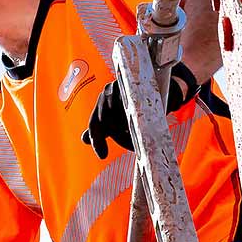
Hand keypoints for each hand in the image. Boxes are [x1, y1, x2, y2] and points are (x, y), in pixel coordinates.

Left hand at [81, 63, 198, 157]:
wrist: (158, 85)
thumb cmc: (134, 105)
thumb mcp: (116, 117)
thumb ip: (101, 128)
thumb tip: (83, 139)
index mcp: (103, 100)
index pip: (95, 123)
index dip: (97, 140)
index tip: (103, 156)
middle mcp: (110, 91)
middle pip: (108, 120)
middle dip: (119, 137)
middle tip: (131, 146)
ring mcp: (125, 86)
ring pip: (123, 115)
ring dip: (131, 129)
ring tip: (140, 137)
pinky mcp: (142, 85)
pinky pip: (140, 106)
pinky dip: (142, 119)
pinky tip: (148, 126)